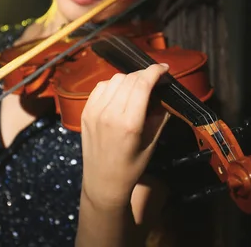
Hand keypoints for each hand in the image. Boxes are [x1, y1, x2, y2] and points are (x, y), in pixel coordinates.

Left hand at [80, 63, 170, 207]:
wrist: (102, 182)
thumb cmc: (131, 167)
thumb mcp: (152, 143)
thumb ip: (159, 116)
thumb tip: (164, 95)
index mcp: (129, 123)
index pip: (142, 84)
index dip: (155, 71)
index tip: (165, 69)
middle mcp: (109, 114)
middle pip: (129, 79)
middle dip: (145, 74)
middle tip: (155, 79)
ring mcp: (94, 112)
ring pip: (114, 79)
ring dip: (129, 78)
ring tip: (138, 86)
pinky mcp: (85, 112)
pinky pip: (101, 87)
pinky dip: (113, 84)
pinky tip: (121, 92)